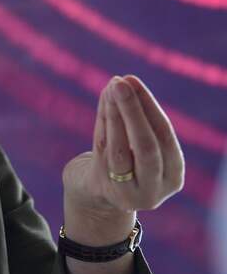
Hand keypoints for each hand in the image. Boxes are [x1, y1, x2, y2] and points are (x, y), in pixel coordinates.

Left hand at [62, 75, 184, 216]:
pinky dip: (103, 124)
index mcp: (173, 176)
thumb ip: (130, 115)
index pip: (165, 137)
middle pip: (146, 146)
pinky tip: (103, 103)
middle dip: (133, 111)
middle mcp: (155, 188)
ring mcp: (129, 191)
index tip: (133, 81)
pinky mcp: (106, 189)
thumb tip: (121, 81)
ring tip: (111, 88)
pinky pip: (103, 152)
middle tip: (121, 83)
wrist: (99, 192)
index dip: (149, 107)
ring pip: (120, 150)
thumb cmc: (124, 160)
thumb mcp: (136, 142)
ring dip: (115, 115)